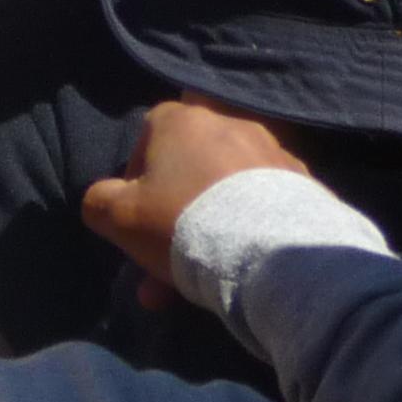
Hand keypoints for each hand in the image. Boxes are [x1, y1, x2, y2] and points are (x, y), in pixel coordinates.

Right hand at [78, 94, 312, 306]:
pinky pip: (261, 206)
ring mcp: (271, 152)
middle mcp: (228, 123)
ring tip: (202, 282)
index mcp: (180, 119)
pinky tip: (242, 267)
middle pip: (190, 170)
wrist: (271, 252)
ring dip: (210, 228)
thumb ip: (98, 201)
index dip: (137, 182)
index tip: (139, 220)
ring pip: (225, 192)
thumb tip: (104, 200)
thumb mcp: (117, 217)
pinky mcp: (303, 184)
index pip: (147, 138)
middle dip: (174, 217)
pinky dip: (248, 231)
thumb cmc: (183, 222)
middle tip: (166, 265)